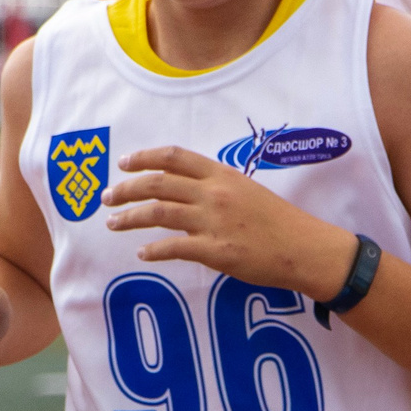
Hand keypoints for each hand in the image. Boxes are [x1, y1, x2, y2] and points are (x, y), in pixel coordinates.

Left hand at [102, 146, 356, 297]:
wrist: (303, 247)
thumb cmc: (277, 220)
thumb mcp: (246, 190)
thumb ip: (214, 188)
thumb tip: (182, 193)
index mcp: (221, 174)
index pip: (174, 157)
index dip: (144, 158)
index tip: (124, 163)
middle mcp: (214, 193)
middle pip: (158, 184)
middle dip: (126, 189)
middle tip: (107, 197)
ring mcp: (213, 221)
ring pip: (158, 214)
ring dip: (129, 218)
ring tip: (113, 223)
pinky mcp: (215, 251)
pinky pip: (174, 248)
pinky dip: (153, 250)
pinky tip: (143, 253)